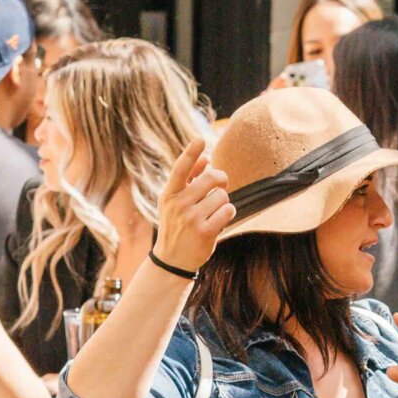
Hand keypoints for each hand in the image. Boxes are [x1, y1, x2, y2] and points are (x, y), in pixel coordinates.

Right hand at [154, 138, 233, 274]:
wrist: (172, 259)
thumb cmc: (176, 224)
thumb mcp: (174, 201)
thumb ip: (188, 179)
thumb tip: (205, 158)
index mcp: (169, 194)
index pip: (180, 169)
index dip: (191, 153)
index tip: (200, 139)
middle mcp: (178, 204)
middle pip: (212, 178)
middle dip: (221, 180)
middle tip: (220, 186)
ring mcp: (191, 219)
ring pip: (222, 195)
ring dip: (223, 202)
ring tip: (213, 211)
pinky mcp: (205, 232)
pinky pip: (228, 210)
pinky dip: (228, 213)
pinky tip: (219, 220)